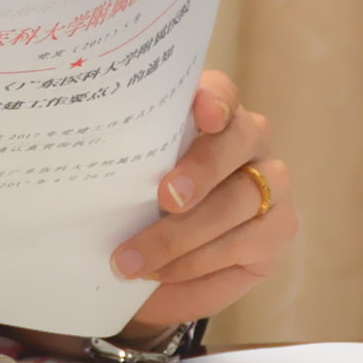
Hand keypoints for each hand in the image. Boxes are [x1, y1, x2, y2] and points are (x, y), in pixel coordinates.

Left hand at [110, 69, 295, 334]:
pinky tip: (161, 272)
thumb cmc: (136, 206)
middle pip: (238, 141)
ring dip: (182, 234)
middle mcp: (248, 141)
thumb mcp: (126, 180)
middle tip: (165, 198)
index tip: (203, 112)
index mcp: (210, 113)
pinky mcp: (278, 230)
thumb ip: (127, 163)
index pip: (220, 91)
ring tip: (134, 259)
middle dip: (200, 170)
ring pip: (239, 200)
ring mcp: (271, 185)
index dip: (214, 98)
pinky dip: (197, 262)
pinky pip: (244, 244)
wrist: (158, 266)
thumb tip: (84, 159)